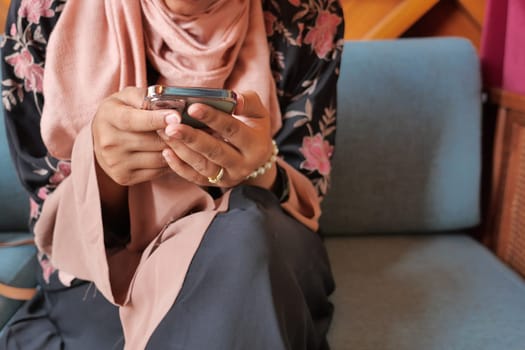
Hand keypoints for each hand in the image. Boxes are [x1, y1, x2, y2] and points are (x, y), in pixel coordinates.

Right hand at [92, 87, 170, 186]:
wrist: (100, 139)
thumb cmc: (120, 112)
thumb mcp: (127, 97)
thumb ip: (145, 97)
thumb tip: (168, 104)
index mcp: (109, 116)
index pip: (133, 120)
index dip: (156, 119)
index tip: (177, 117)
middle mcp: (108, 142)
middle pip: (151, 141)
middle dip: (172, 135)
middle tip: (185, 129)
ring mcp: (115, 162)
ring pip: (158, 158)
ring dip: (173, 150)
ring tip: (179, 141)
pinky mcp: (123, 177)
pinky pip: (156, 172)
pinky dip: (167, 163)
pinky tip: (169, 153)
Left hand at [158, 90, 276, 189]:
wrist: (256, 156)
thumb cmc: (253, 126)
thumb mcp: (258, 112)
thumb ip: (247, 101)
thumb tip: (235, 99)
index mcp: (255, 144)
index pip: (232, 129)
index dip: (213, 118)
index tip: (192, 107)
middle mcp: (243, 164)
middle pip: (215, 151)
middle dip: (192, 138)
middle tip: (171, 126)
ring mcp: (228, 176)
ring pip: (203, 166)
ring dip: (182, 150)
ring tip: (165, 133)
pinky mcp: (215, 183)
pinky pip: (194, 177)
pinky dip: (179, 167)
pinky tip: (166, 152)